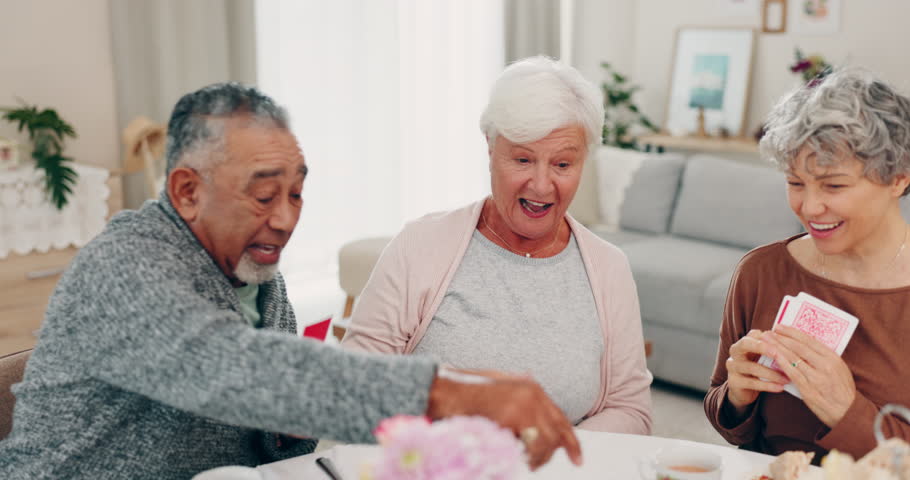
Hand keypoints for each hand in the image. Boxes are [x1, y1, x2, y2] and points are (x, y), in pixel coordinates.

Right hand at [425, 368, 581, 469]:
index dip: (571, 442)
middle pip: (555, 435)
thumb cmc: (466, 394)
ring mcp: (524, 404)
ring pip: (544, 444)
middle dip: (547, 455)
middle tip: (532, 464)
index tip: (578, 460)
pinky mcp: (513, 416)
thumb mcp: (501, 393)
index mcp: (532, 387)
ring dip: (534, 459)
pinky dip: (522, 456)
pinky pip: (527, 446)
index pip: (561, 419)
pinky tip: (512, 457)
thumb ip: (520, 404)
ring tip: (519, 461)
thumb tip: (535, 428)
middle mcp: (533, 394)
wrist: (445, 390)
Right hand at [725, 329, 788, 416]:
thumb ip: (773, 348)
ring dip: (772, 373)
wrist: (743, 389)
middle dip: (762, 347)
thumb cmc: (758, 369)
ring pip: (752, 367)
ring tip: (787, 378)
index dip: (768, 337)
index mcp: (743, 342)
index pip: (754, 334)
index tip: (783, 341)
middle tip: (778, 354)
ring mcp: (732, 367)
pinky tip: (780, 387)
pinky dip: (768, 385)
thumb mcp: (764, 357)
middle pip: (745, 344)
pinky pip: (751, 383)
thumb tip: (794, 340)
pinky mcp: (733, 382)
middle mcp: (735, 352)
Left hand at [762, 326, 855, 426]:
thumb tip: (805, 344)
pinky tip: (773, 356)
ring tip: (765, 341)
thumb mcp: (839, 369)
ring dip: (777, 347)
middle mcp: (825, 365)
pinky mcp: (808, 389)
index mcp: (833, 358)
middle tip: (768, 331)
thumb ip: (824, 357)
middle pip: (799, 347)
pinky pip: (792, 373)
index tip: (780, 327)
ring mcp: (816, 377)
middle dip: (781, 337)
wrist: (847, 412)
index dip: (793, 332)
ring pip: (793, 358)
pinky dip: (781, 363)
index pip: (809, 340)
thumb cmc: (842, 390)